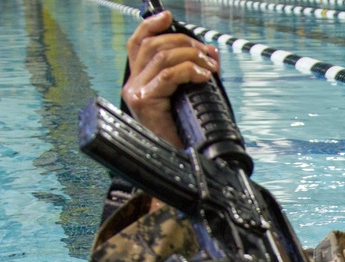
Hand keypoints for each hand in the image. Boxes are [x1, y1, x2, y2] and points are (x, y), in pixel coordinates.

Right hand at [121, 10, 219, 146]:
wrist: (180, 160)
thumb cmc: (185, 131)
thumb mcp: (191, 95)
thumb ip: (197, 71)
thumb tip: (211, 51)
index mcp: (139, 80)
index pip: (138, 44)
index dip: (151, 26)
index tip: (169, 17)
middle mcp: (133, 84)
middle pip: (154, 45)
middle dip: (184, 42)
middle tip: (206, 54)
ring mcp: (136, 93)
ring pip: (162, 57)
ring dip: (191, 56)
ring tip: (209, 66)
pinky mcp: (145, 102)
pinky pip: (168, 75)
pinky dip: (189, 70)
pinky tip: (203, 76)